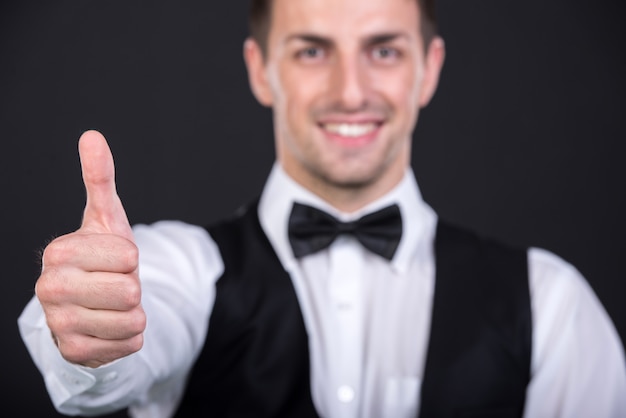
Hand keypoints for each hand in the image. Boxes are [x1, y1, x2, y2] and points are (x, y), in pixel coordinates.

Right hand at [35, 130, 145, 367]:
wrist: (90, 302)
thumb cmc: (102, 257)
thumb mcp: (106, 217)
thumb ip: (100, 178)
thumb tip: (92, 136)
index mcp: (58, 252)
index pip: (129, 256)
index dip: (130, 258)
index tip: (111, 260)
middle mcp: (49, 288)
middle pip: (130, 290)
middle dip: (132, 287)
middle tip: (112, 284)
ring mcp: (59, 323)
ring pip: (133, 320)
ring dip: (133, 313)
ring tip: (111, 305)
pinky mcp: (74, 352)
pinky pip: (131, 345)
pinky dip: (129, 337)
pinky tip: (108, 327)